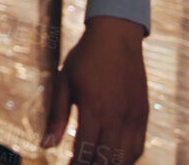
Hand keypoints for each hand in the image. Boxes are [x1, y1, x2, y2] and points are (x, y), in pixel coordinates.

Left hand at [42, 16, 148, 163]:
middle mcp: (116, 115)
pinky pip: (138, 146)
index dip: (75, 164)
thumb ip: (56, 117)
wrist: (116, 35)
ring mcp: (133, 116)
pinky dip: (127, 158)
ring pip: (126, 157)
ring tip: (96, 163)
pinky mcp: (143, 113)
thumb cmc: (84, 58)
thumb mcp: (64, 83)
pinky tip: (114, 158)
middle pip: (106, 159)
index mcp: (94, 108)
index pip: (84, 150)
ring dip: (110, 164)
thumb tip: (45, 146)